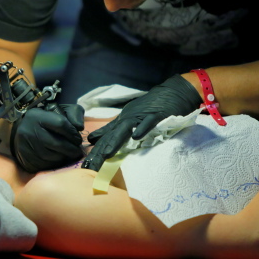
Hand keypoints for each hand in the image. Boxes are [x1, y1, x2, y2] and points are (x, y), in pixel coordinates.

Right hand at [11, 104, 84, 172]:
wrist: (24, 129)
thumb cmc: (46, 120)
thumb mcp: (60, 110)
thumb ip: (73, 114)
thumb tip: (79, 128)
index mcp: (37, 116)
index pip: (61, 124)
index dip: (73, 133)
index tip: (78, 139)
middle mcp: (28, 130)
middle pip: (57, 144)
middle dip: (71, 149)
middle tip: (77, 151)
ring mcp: (25, 146)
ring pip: (51, 156)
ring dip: (63, 157)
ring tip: (68, 154)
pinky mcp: (24, 158)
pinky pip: (44, 165)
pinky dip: (54, 163)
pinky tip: (58, 158)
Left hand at [82, 75, 201, 170]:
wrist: (172, 92)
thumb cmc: (150, 107)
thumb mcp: (128, 118)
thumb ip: (111, 129)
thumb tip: (92, 139)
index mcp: (121, 121)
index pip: (105, 138)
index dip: (95, 152)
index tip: (85, 166)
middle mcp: (128, 118)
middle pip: (111, 136)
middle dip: (100, 151)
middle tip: (90, 166)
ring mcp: (142, 116)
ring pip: (125, 129)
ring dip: (115, 141)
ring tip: (106, 154)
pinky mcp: (157, 114)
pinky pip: (149, 122)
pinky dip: (142, 128)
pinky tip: (136, 137)